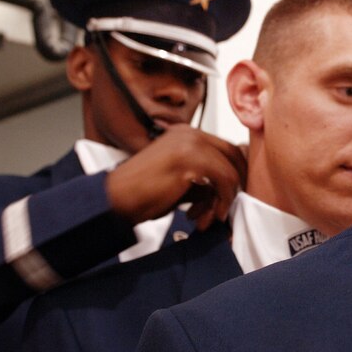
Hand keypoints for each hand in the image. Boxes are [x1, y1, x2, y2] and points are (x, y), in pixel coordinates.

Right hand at [105, 124, 246, 230]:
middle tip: (225, 208)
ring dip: (224, 199)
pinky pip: (224, 179)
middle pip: (233, 154)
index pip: (225, 147)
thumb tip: (231, 187)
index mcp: (185, 134)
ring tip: (207, 217)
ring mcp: (190, 143)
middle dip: (235, 184)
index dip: (235, 172)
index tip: (231, 196)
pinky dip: (221, 201)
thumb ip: (205, 179)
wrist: (116, 198)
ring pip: (230, 170)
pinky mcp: (190, 158)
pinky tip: (205, 216)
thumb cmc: (142, 193)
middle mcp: (189, 133)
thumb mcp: (180, 182)